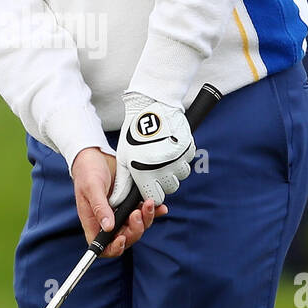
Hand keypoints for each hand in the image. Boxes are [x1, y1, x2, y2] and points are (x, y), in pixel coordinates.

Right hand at [71, 147, 166, 257]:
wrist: (96, 156)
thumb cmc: (87, 172)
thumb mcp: (91, 188)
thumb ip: (99, 208)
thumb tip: (108, 227)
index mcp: (93, 222)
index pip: (103, 247)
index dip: (114, 248)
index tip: (122, 239)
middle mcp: (108, 221)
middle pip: (125, 237)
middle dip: (134, 230)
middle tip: (136, 214)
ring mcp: (120, 213)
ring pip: (137, 226)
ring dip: (145, 219)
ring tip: (148, 204)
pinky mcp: (130, 203)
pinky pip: (144, 212)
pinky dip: (153, 212)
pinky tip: (159, 207)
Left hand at [109, 91, 195, 205]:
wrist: (152, 105)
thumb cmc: (133, 132)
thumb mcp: (124, 157)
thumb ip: (124, 182)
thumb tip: (119, 201)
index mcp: (145, 171)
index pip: (155, 197)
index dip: (152, 191)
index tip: (150, 185)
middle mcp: (163, 167)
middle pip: (170, 188)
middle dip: (164, 181)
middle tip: (156, 167)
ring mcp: (178, 158)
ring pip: (181, 175)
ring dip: (174, 169)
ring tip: (163, 155)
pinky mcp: (188, 147)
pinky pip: (188, 161)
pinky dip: (181, 157)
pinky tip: (171, 146)